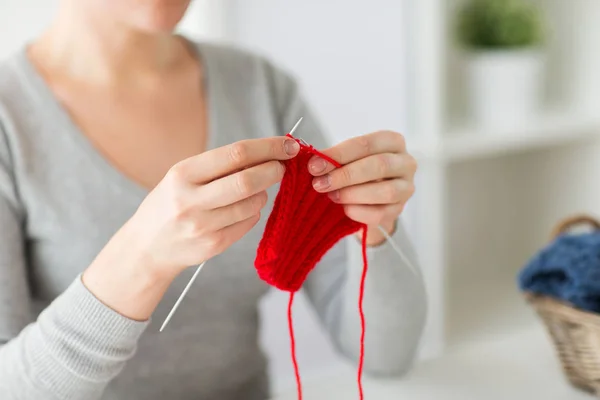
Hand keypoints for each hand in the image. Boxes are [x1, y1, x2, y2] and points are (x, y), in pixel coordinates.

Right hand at [83, 136, 299, 319]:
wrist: (146, 248)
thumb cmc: (169, 204)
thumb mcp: (182, 177)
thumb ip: (219, 166)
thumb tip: (267, 153)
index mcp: (183, 174)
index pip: (236, 154)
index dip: (268, 147)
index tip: (288, 145)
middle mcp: (190, 200)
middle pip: (248, 180)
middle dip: (273, 171)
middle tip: (283, 167)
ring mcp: (202, 225)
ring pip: (253, 204)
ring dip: (263, 194)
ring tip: (255, 191)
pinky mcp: (213, 245)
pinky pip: (248, 223)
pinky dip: (254, 212)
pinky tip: (242, 209)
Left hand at [307, 131, 415, 245]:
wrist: (368, 197)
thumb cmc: (356, 170)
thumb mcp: (347, 158)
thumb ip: (334, 158)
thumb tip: (315, 162)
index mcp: (392, 141)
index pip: (366, 144)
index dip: (339, 154)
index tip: (315, 165)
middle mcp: (405, 163)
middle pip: (378, 166)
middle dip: (345, 175)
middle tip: (320, 183)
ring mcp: (406, 187)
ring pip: (385, 191)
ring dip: (353, 194)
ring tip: (332, 196)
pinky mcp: (400, 209)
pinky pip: (382, 214)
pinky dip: (360, 212)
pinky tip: (344, 210)